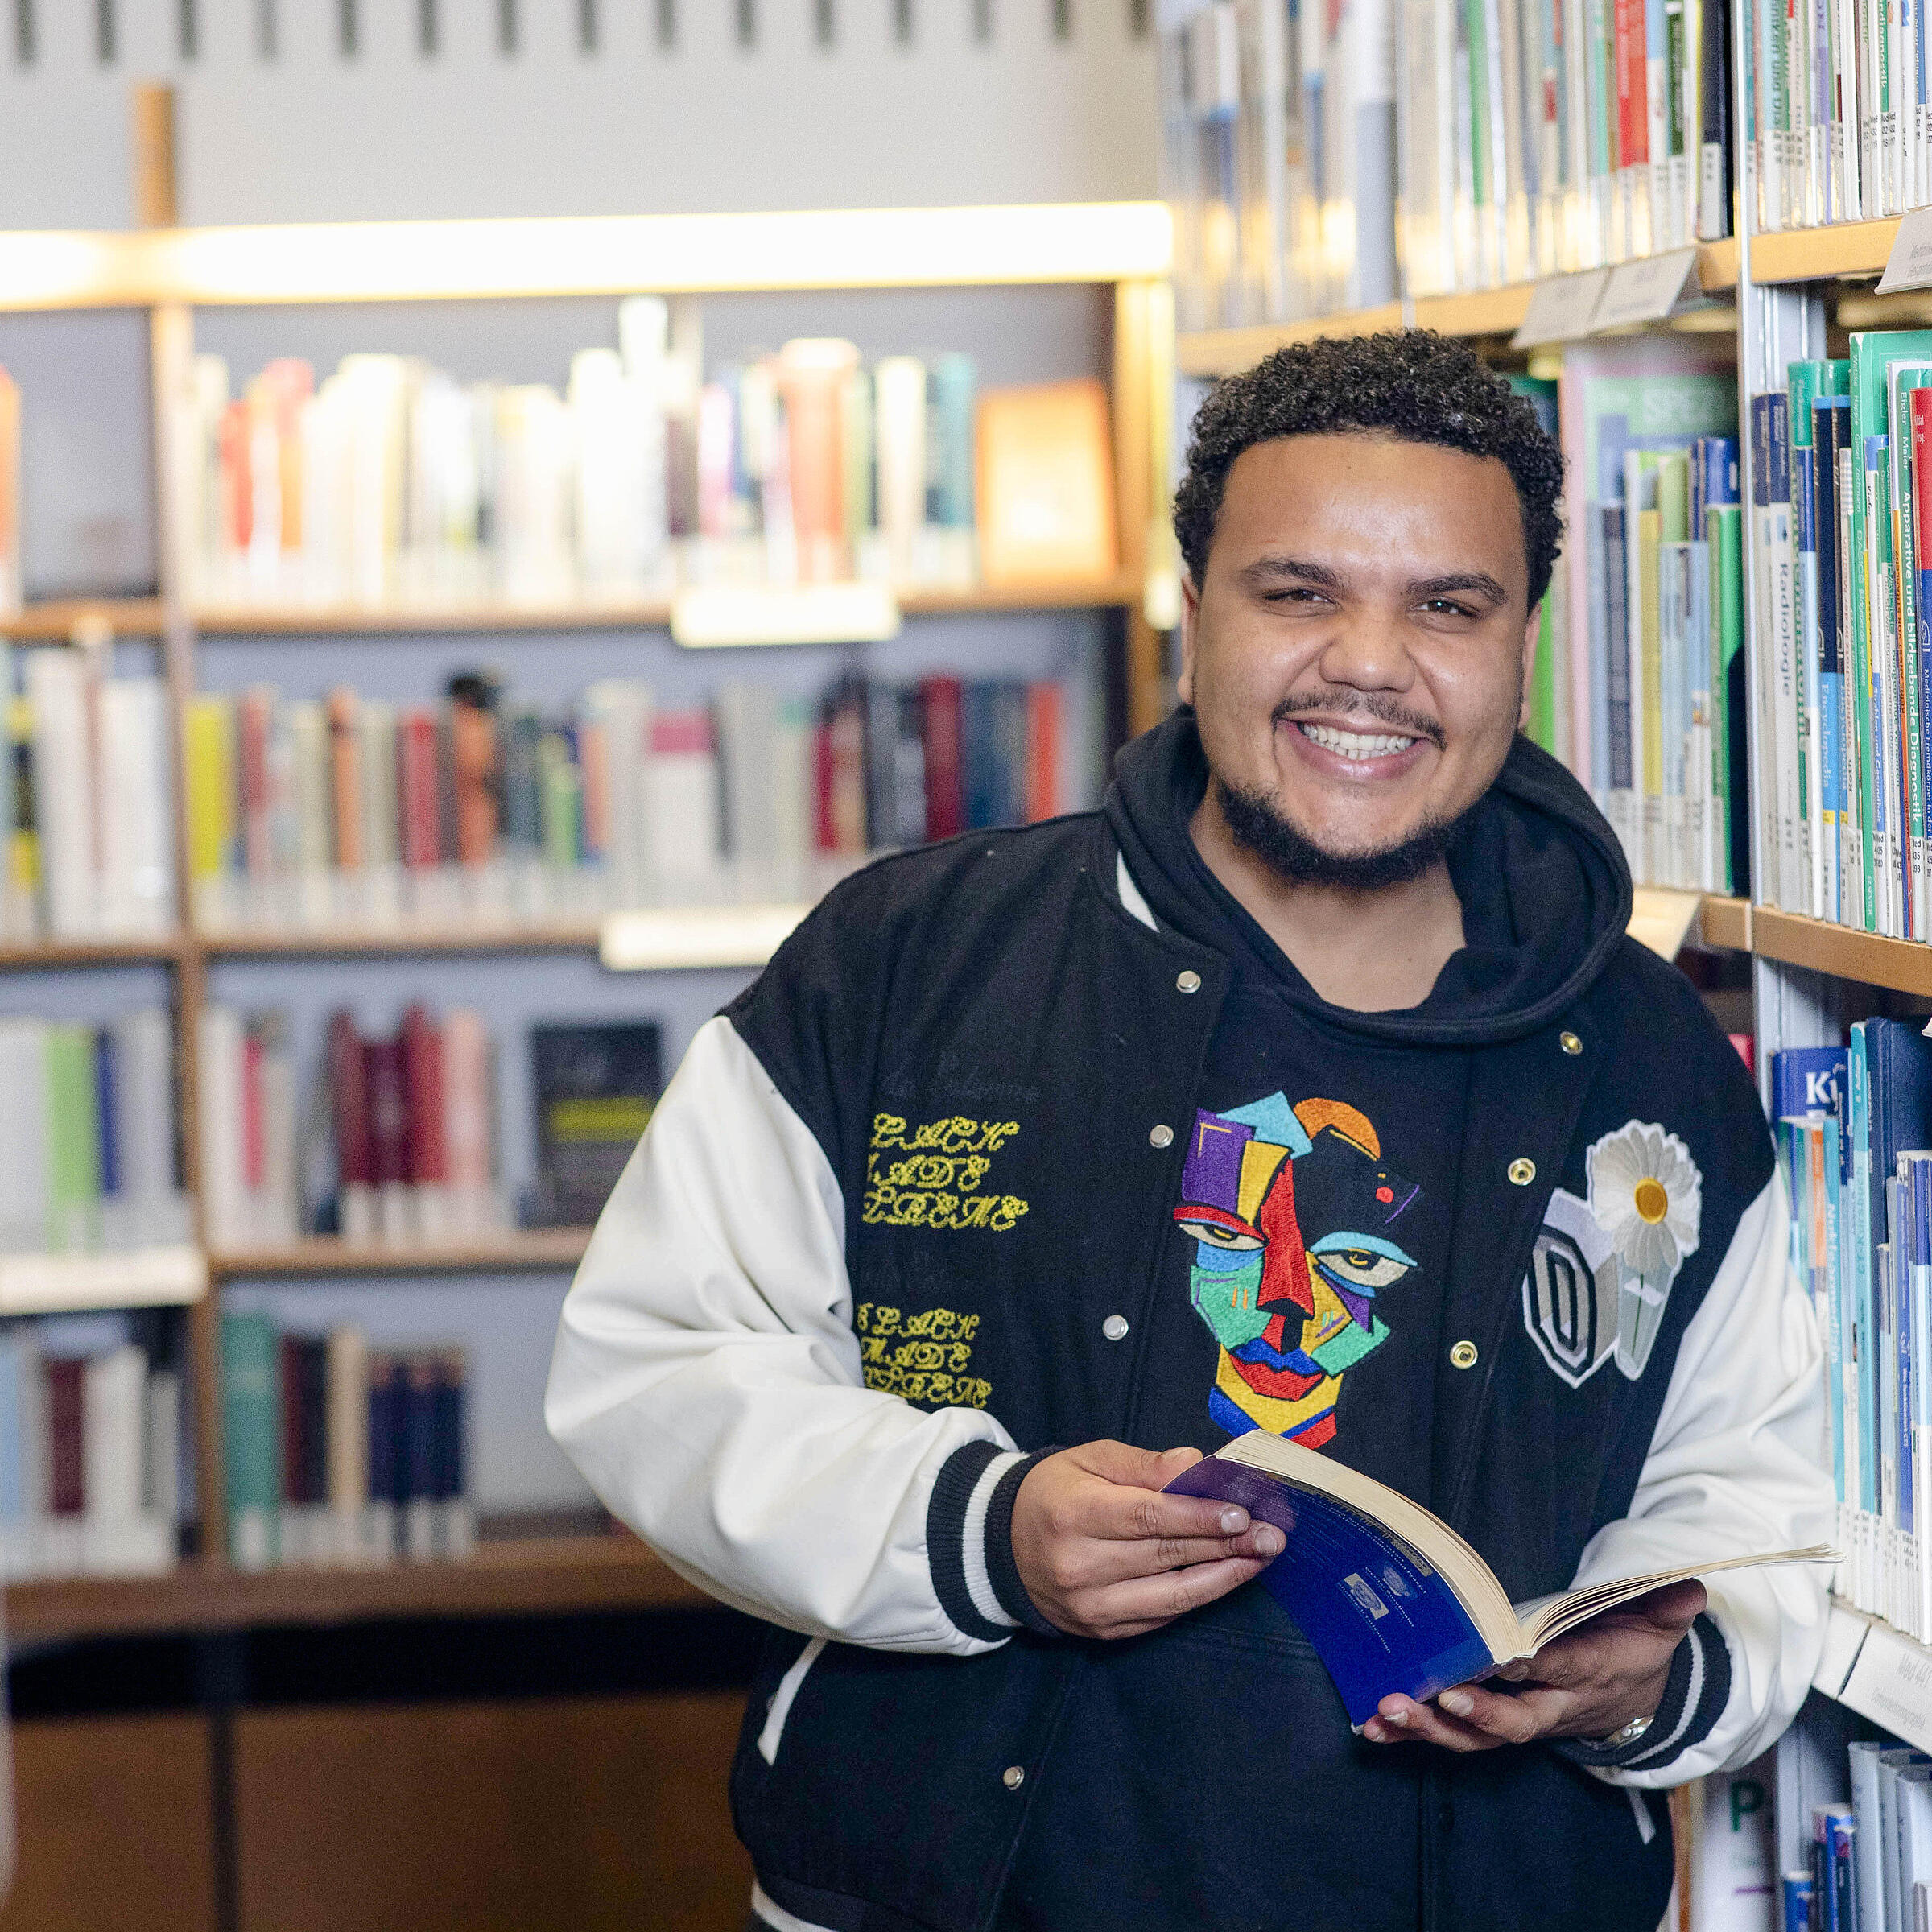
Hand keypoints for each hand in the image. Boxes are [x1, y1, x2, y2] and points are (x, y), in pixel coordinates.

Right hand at [1010, 1441, 1283, 1639]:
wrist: (1002, 1544)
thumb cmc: (1055, 1492)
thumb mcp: (1090, 1460)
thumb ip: (1144, 1465)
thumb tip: (1196, 1464)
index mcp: (1073, 1515)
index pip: (1147, 1518)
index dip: (1198, 1517)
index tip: (1242, 1512)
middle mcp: (1080, 1566)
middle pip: (1165, 1556)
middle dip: (1226, 1545)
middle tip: (1271, 1534)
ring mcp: (1090, 1606)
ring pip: (1171, 1596)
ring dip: (1224, 1577)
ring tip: (1262, 1558)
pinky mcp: (1101, 1630)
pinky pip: (1160, 1616)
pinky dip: (1198, 1597)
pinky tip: (1228, 1577)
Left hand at [1361, 1578, 1705, 1752]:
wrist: (1634, 1700)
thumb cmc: (1634, 1648)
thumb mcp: (1658, 1623)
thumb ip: (1666, 1603)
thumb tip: (1690, 1586)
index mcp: (1588, 1674)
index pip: (1558, 1671)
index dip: (1530, 1668)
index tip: (1502, 1657)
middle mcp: (1550, 1706)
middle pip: (1511, 1720)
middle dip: (1473, 1713)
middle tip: (1432, 1696)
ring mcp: (1520, 1721)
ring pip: (1474, 1737)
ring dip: (1429, 1728)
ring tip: (1385, 1712)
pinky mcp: (1494, 1726)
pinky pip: (1453, 1737)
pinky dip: (1413, 1735)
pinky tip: (1372, 1728)